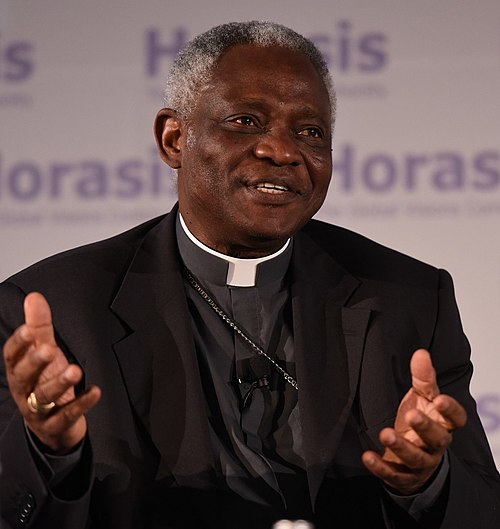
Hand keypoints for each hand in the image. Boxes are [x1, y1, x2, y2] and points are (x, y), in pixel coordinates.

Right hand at [3, 292, 100, 453]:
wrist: (52, 426)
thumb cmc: (45, 381)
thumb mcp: (43, 352)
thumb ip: (39, 326)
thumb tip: (34, 296)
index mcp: (19, 370)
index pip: (12, 356)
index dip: (19, 343)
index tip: (29, 329)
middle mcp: (25, 390)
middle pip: (25, 376)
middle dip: (35, 362)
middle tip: (48, 349)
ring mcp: (39, 410)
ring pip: (44, 397)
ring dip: (60, 383)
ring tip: (76, 370)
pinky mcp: (56, 425)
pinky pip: (68, 416)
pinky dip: (81, 404)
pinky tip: (95, 391)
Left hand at [362, 348, 466, 494]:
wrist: (413, 460)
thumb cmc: (420, 422)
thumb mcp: (422, 398)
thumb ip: (423, 378)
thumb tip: (421, 353)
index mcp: (443, 424)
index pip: (456, 419)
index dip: (451, 411)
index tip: (440, 400)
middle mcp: (435, 445)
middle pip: (437, 439)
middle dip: (425, 428)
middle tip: (412, 415)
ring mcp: (420, 462)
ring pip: (415, 458)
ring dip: (401, 447)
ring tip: (386, 434)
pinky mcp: (403, 475)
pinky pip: (393, 474)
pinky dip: (381, 467)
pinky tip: (368, 456)